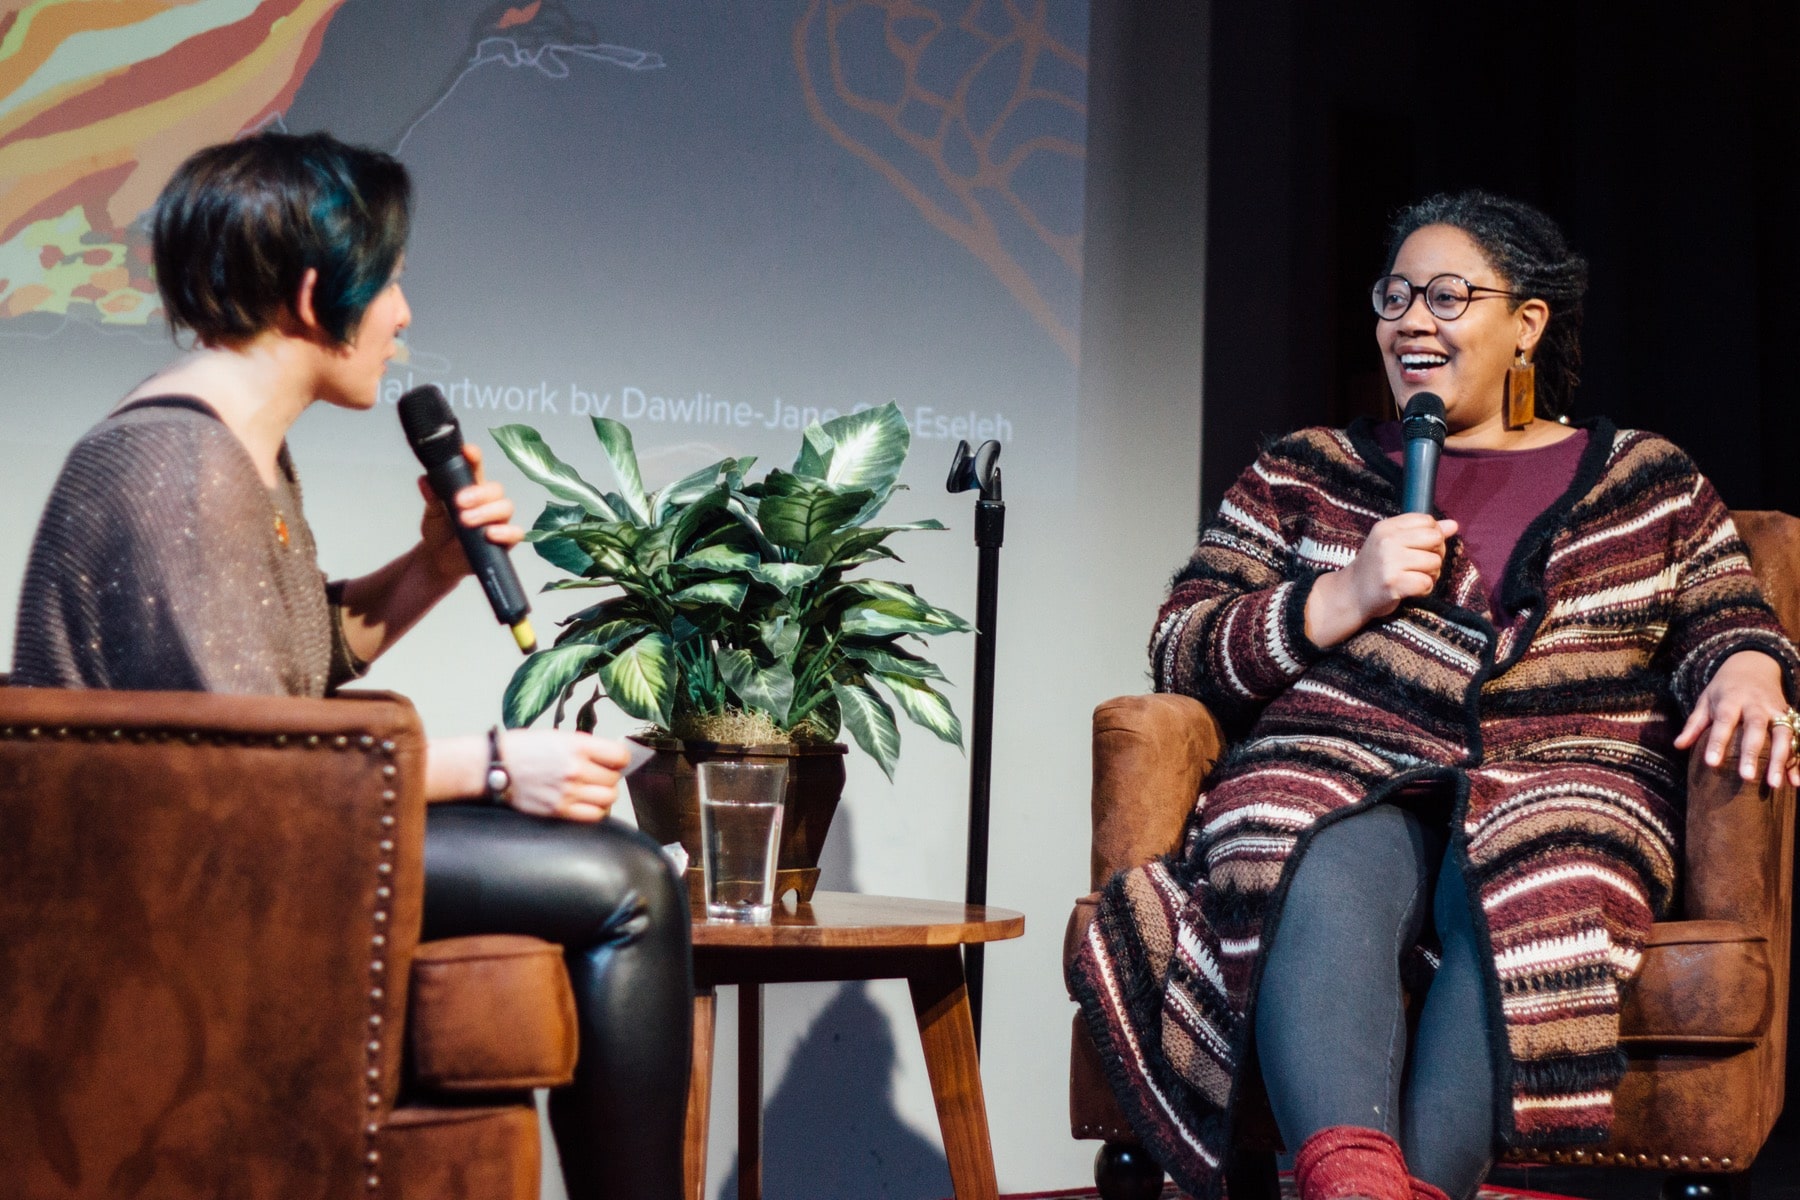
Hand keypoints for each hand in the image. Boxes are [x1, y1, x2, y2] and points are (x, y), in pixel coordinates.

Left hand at [417, 443, 522, 584]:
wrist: (441, 562)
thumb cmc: (440, 533)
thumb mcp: (432, 514)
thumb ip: (432, 498)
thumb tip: (425, 480)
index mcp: (470, 488)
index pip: (476, 467)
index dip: (474, 457)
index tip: (467, 451)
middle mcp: (488, 501)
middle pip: (495, 488)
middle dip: (478, 494)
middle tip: (458, 502)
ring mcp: (498, 520)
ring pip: (506, 507)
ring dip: (486, 512)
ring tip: (465, 521)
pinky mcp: (505, 540)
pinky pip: (515, 533)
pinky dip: (505, 532)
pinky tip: (490, 534)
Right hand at [499, 729, 631, 821]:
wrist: (495, 765)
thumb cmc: (524, 749)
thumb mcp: (558, 737)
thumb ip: (586, 747)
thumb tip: (612, 758)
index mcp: (578, 745)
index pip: (620, 756)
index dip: (620, 759)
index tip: (615, 761)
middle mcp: (576, 769)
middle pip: (614, 779)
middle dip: (610, 777)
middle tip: (598, 775)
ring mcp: (568, 792)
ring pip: (608, 798)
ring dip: (604, 794)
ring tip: (593, 790)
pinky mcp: (559, 810)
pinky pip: (594, 815)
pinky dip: (595, 810)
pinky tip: (587, 803)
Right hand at [1305, 514, 1458, 646]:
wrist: (1351, 594)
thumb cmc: (1376, 567)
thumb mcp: (1393, 543)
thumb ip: (1422, 533)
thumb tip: (1453, 525)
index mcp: (1387, 527)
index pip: (1427, 521)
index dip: (1434, 535)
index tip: (1422, 548)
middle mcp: (1387, 541)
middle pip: (1435, 539)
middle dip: (1437, 553)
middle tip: (1422, 564)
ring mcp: (1389, 562)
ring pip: (1434, 562)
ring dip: (1431, 574)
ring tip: (1414, 577)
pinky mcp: (1393, 583)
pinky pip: (1426, 583)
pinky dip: (1424, 589)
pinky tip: (1411, 589)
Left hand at [1675, 650, 1799, 787]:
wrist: (1753, 666)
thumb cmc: (1724, 689)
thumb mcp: (1706, 700)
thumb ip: (1695, 724)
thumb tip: (1678, 746)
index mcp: (1731, 699)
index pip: (1724, 721)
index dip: (1718, 742)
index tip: (1711, 763)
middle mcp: (1757, 704)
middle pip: (1756, 728)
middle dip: (1752, 753)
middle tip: (1746, 777)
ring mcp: (1777, 711)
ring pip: (1782, 735)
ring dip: (1780, 760)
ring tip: (1775, 784)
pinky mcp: (1791, 717)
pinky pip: (1797, 740)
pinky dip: (1798, 761)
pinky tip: (1795, 782)